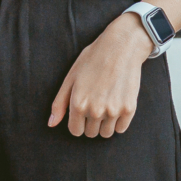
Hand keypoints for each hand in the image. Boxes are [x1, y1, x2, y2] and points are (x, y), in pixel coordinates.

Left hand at [48, 14, 148, 137]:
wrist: (121, 47)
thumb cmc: (93, 59)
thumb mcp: (71, 77)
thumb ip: (59, 103)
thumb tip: (51, 124)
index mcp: (78, 104)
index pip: (75, 131)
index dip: (77, 123)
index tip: (82, 112)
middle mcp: (95, 110)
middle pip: (91, 133)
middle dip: (90, 123)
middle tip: (96, 104)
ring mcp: (113, 111)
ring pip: (106, 133)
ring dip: (104, 124)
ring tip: (106, 105)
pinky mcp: (129, 109)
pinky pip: (121, 129)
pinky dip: (118, 122)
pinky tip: (117, 106)